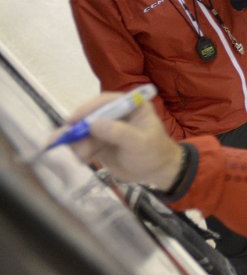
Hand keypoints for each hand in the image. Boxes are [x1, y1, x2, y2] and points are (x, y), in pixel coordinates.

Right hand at [67, 93, 184, 189]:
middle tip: (61, 140)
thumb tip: (93, 124)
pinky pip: (83, 145)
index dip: (87, 109)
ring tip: (77, 156)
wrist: (158, 172)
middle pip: (90, 117)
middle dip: (75, 129)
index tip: (73, 120)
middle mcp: (115, 115)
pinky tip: (77, 160)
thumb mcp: (140, 142)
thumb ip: (119, 132)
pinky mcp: (99, 144)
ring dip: (75, 143)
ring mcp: (106, 129)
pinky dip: (77, 151)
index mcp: (130, 106)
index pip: (105, 102)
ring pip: (83, 132)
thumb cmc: (154, 152)